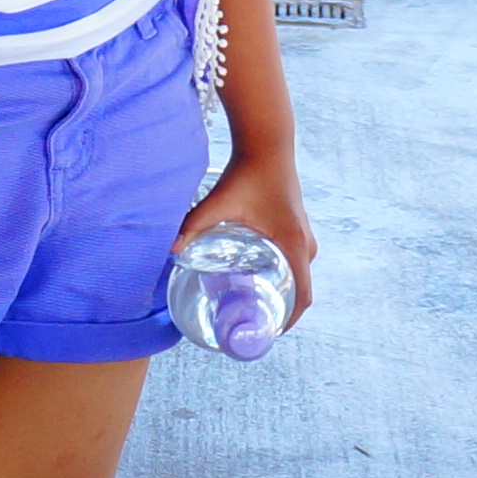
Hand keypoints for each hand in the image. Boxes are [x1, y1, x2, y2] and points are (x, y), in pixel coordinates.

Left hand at [182, 155, 316, 326]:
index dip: (289, 320)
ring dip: (282, 291)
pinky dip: (285, 275)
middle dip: (280, 309)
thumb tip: (170, 250)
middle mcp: (306, 243)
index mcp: (294, 244)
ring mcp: (305, 235)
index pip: (303, 295)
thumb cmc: (248, 173)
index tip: (268, 333)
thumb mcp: (221, 202)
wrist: (268, 144)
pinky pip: (297, 260)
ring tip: (254, 305)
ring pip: (299, 274)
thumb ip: (195, 224)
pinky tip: (259, 279)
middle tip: (252, 322)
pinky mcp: (298, 227)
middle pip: (301, 289)